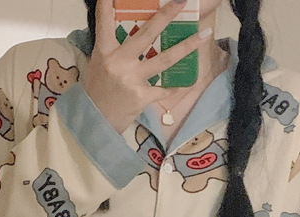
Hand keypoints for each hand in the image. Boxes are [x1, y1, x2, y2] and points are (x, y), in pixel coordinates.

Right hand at [83, 0, 210, 132]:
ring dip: (186, 46)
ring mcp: (132, 80)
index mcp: (104, 51)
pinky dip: (175, 85)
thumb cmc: (97, 90)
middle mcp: (119, 63)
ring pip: (164, 60)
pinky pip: (164, 88)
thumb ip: (111, 47)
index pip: (105, 21)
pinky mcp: (142, 97)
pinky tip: (187, 80)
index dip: (108, 4)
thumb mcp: (97, 64)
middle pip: (146, 34)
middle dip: (165, 15)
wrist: (96, 121)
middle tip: (181, 0)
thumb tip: (126, 29)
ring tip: (203, 35)